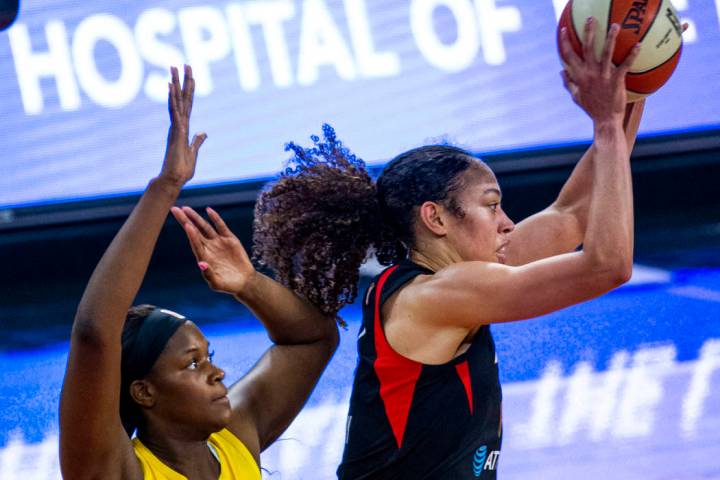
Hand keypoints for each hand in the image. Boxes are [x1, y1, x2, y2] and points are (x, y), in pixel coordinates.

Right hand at [158, 65, 206, 187]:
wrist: (174, 179)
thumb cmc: (182, 169)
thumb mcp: (194, 152)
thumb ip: (197, 141)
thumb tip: (203, 133)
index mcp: (184, 127)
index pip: (188, 104)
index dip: (190, 90)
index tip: (192, 75)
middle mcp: (179, 124)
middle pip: (182, 98)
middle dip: (183, 81)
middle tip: (184, 63)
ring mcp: (176, 127)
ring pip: (176, 101)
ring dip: (175, 84)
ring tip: (173, 68)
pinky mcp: (175, 132)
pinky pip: (174, 113)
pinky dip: (172, 100)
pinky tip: (171, 87)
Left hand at [171, 206, 255, 294]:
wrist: (243, 282)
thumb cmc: (228, 285)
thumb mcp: (217, 283)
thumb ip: (208, 274)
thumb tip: (201, 263)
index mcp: (204, 257)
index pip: (195, 243)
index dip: (191, 234)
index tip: (186, 225)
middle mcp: (209, 247)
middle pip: (195, 231)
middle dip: (185, 221)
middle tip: (175, 210)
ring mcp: (218, 242)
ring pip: (205, 226)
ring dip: (196, 217)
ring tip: (186, 208)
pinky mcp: (229, 239)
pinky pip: (221, 226)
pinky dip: (215, 218)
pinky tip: (208, 210)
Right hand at [559, 18, 640, 123]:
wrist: (605, 119)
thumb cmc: (591, 108)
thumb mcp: (576, 97)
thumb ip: (568, 83)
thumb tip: (561, 72)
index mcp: (579, 76)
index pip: (568, 56)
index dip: (564, 43)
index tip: (563, 30)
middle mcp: (589, 73)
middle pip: (586, 48)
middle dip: (588, 32)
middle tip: (590, 19)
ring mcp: (603, 76)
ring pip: (606, 53)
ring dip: (611, 38)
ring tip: (616, 25)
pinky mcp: (616, 80)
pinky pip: (625, 65)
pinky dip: (632, 55)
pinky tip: (638, 45)